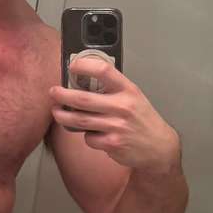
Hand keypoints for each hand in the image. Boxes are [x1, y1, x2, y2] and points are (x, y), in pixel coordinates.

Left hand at [50, 57, 180, 173]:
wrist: (159, 146)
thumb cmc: (142, 119)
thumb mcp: (134, 97)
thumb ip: (113, 89)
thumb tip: (82, 81)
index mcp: (128, 90)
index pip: (104, 71)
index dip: (84, 66)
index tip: (72, 66)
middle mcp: (122, 106)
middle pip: (83, 99)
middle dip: (62, 95)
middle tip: (53, 92)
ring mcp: (117, 126)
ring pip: (80, 120)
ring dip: (63, 116)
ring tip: (56, 112)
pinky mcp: (112, 143)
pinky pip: (89, 138)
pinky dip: (86, 135)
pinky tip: (91, 133)